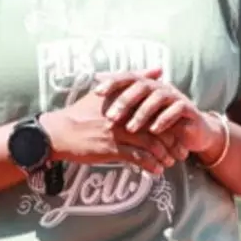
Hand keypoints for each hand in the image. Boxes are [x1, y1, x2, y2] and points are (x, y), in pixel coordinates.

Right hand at [39, 73, 187, 174]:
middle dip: (173, 142)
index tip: (181, 130)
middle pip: (157, 127)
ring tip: (171, 163)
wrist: (58, 132)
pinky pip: (136, 158)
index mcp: (125, 99)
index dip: (171, 121)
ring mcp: (116, 132)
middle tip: (182, 152)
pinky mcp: (110, 148)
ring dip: (164, 155)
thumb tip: (159, 69)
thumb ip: (135, 78)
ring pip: (150, 144)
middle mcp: (123, 115)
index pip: (156, 109)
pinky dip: (149, 165)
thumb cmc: (81, 112)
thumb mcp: (106, 91)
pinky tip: (156, 172)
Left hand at [95, 70, 227, 156]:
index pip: (128, 77)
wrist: (192, 132)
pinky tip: (153, 130)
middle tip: (111, 117)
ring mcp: (175, 96)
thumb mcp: (140, 113)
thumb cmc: (160, 121)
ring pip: (157, 98)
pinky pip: (175, 110)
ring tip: (130, 129)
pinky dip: (163, 120)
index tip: (96, 92)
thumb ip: (122, 103)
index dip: (112, 82)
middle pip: (141, 86)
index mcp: (147, 85)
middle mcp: (161, 86)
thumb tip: (96, 89)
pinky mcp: (188, 108)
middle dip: (124, 101)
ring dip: (142, 113)